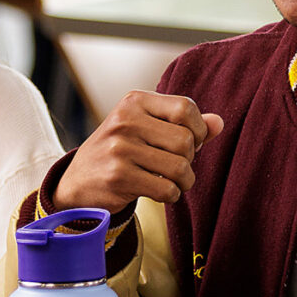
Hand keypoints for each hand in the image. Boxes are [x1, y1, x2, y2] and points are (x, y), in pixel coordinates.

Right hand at [54, 91, 223, 213]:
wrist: (78, 183)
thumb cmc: (120, 153)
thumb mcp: (146, 129)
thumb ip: (183, 124)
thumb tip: (218, 123)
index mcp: (134, 101)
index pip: (185, 108)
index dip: (197, 130)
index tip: (189, 143)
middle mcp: (124, 121)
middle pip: (185, 141)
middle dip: (189, 160)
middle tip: (177, 167)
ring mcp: (119, 149)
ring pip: (179, 168)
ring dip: (184, 181)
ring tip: (173, 182)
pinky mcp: (118, 177)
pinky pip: (166, 189)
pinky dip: (170, 195)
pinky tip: (159, 192)